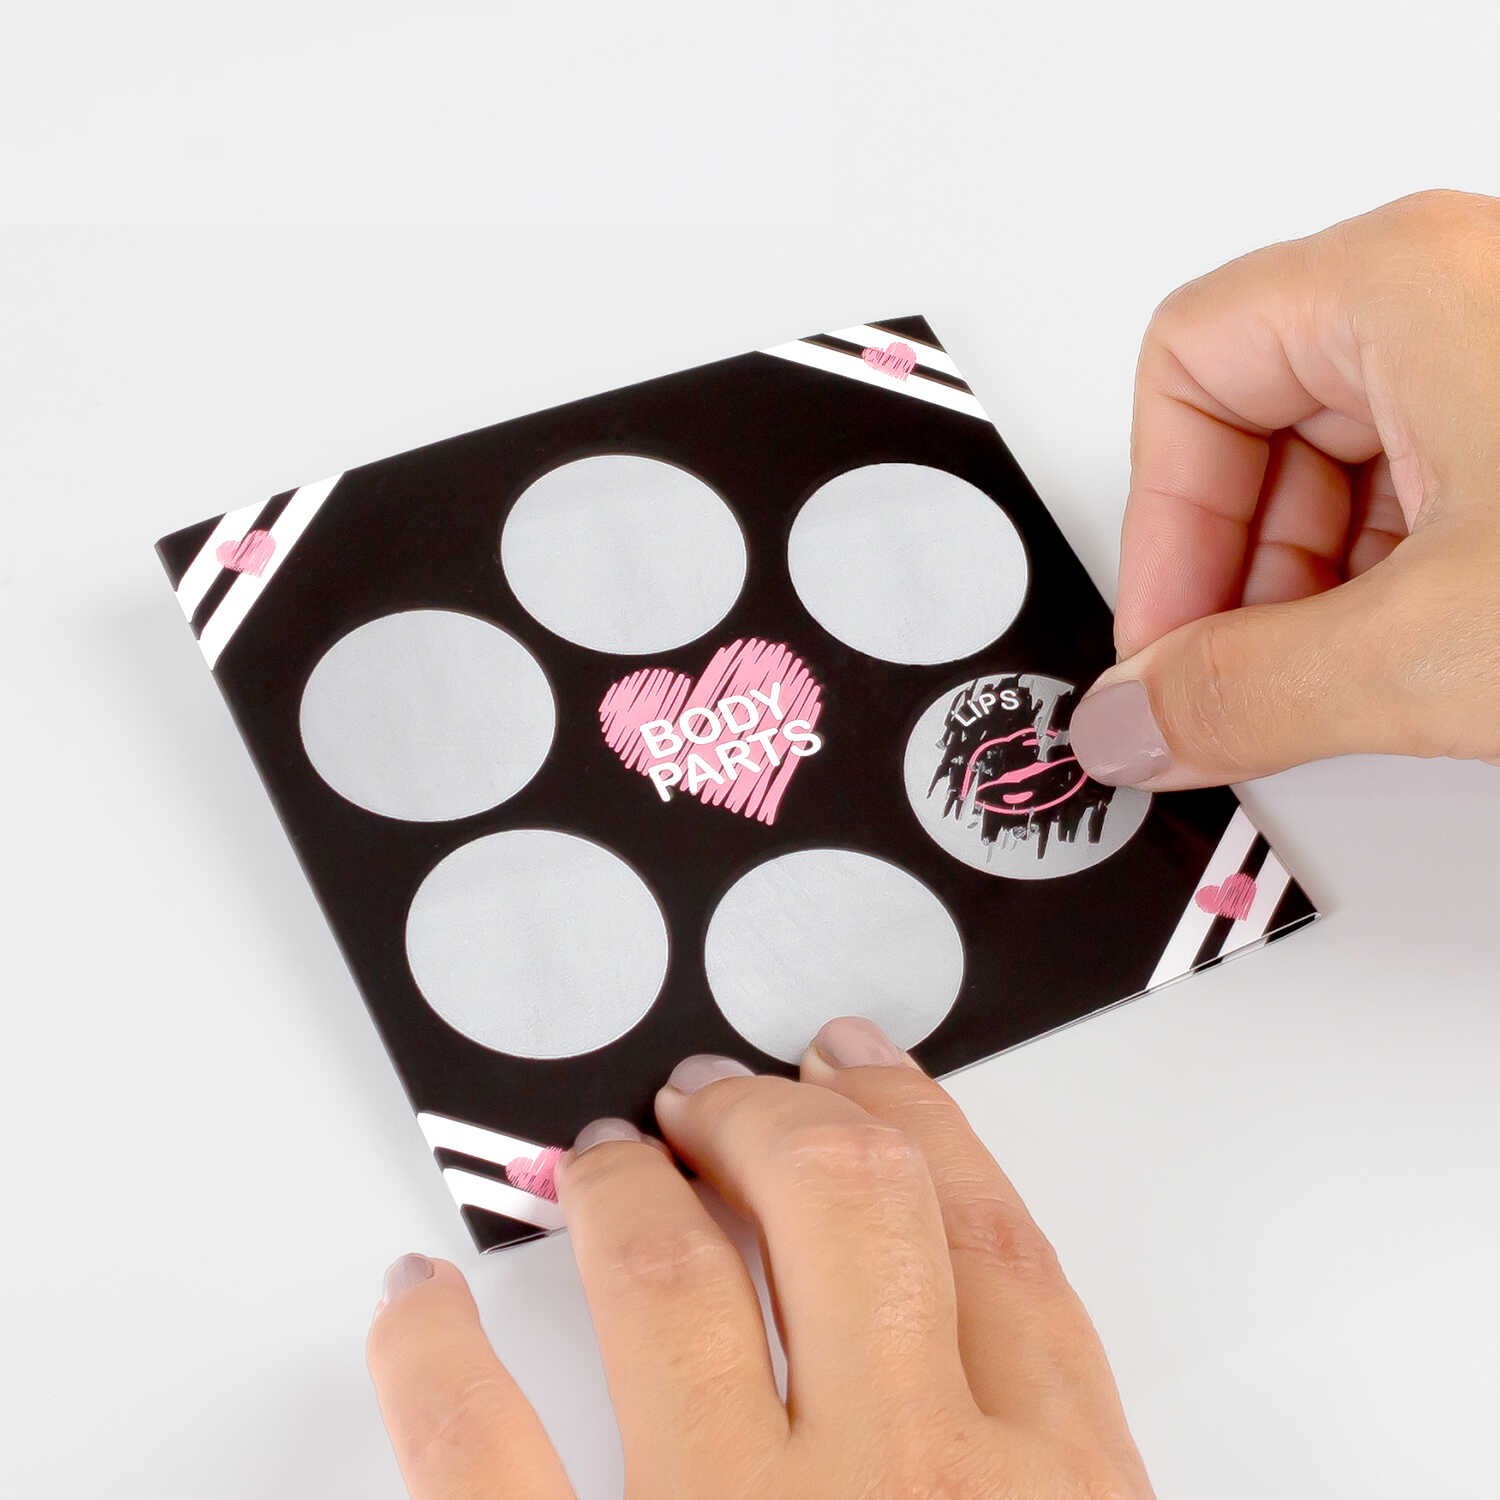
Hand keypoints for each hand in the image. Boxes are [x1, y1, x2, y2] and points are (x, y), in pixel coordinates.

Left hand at [367, 1017, 1154, 1498]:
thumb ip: (1048, 1473)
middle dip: (778, 1125)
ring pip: (673, 1288)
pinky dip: (429, 1368)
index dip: (925, 1126)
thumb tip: (975, 1348)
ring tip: (602, 1159)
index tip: (866, 1068)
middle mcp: (913, 1493)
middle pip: (855, 1212)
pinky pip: (479, 1461)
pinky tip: (415, 1305)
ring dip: (627, 1196)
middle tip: (717, 1091)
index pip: (996, 1249)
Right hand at [1069, 189, 1499, 789]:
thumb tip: (1131, 725)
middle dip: (1235, 577)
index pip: (1186, 369)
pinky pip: (1431, 497)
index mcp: (1404, 280)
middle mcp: (1460, 294)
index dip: (1156, 522)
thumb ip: (1254, 696)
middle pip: (1260, 426)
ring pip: (1347, 472)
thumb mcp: (1446, 646)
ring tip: (1340, 691)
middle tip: (1233, 686)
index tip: (1166, 641)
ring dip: (1313, 598)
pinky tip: (1417, 669)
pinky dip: (1395, 593)